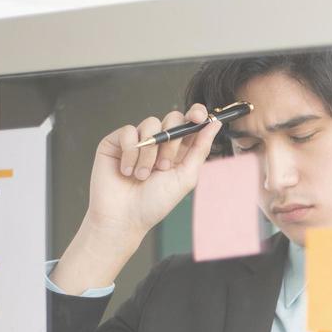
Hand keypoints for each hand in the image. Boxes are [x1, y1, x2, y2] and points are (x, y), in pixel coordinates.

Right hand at [89, 104, 223, 247]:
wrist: (124, 217)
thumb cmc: (155, 202)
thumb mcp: (186, 176)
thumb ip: (200, 149)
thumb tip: (216, 124)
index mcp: (179, 151)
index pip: (190, 123)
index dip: (196, 114)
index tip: (199, 117)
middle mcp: (159, 143)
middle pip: (172, 118)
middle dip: (172, 141)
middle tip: (164, 166)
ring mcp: (137, 140)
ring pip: (150, 124)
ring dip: (149, 153)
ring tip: (143, 176)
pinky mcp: (116, 141)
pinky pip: (128, 132)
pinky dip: (130, 152)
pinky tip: (127, 171)